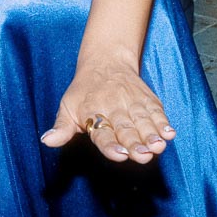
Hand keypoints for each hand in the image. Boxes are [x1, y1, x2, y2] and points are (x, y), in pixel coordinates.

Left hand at [39, 59, 175, 163]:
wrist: (105, 60)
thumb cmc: (83, 91)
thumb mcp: (66, 107)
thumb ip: (61, 128)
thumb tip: (46, 141)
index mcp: (93, 112)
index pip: (102, 132)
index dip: (110, 145)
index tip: (120, 155)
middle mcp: (114, 108)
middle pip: (125, 129)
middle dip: (135, 143)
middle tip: (143, 155)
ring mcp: (132, 103)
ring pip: (143, 121)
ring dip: (152, 135)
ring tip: (158, 147)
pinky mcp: (147, 99)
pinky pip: (156, 111)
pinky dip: (163, 122)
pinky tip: (170, 133)